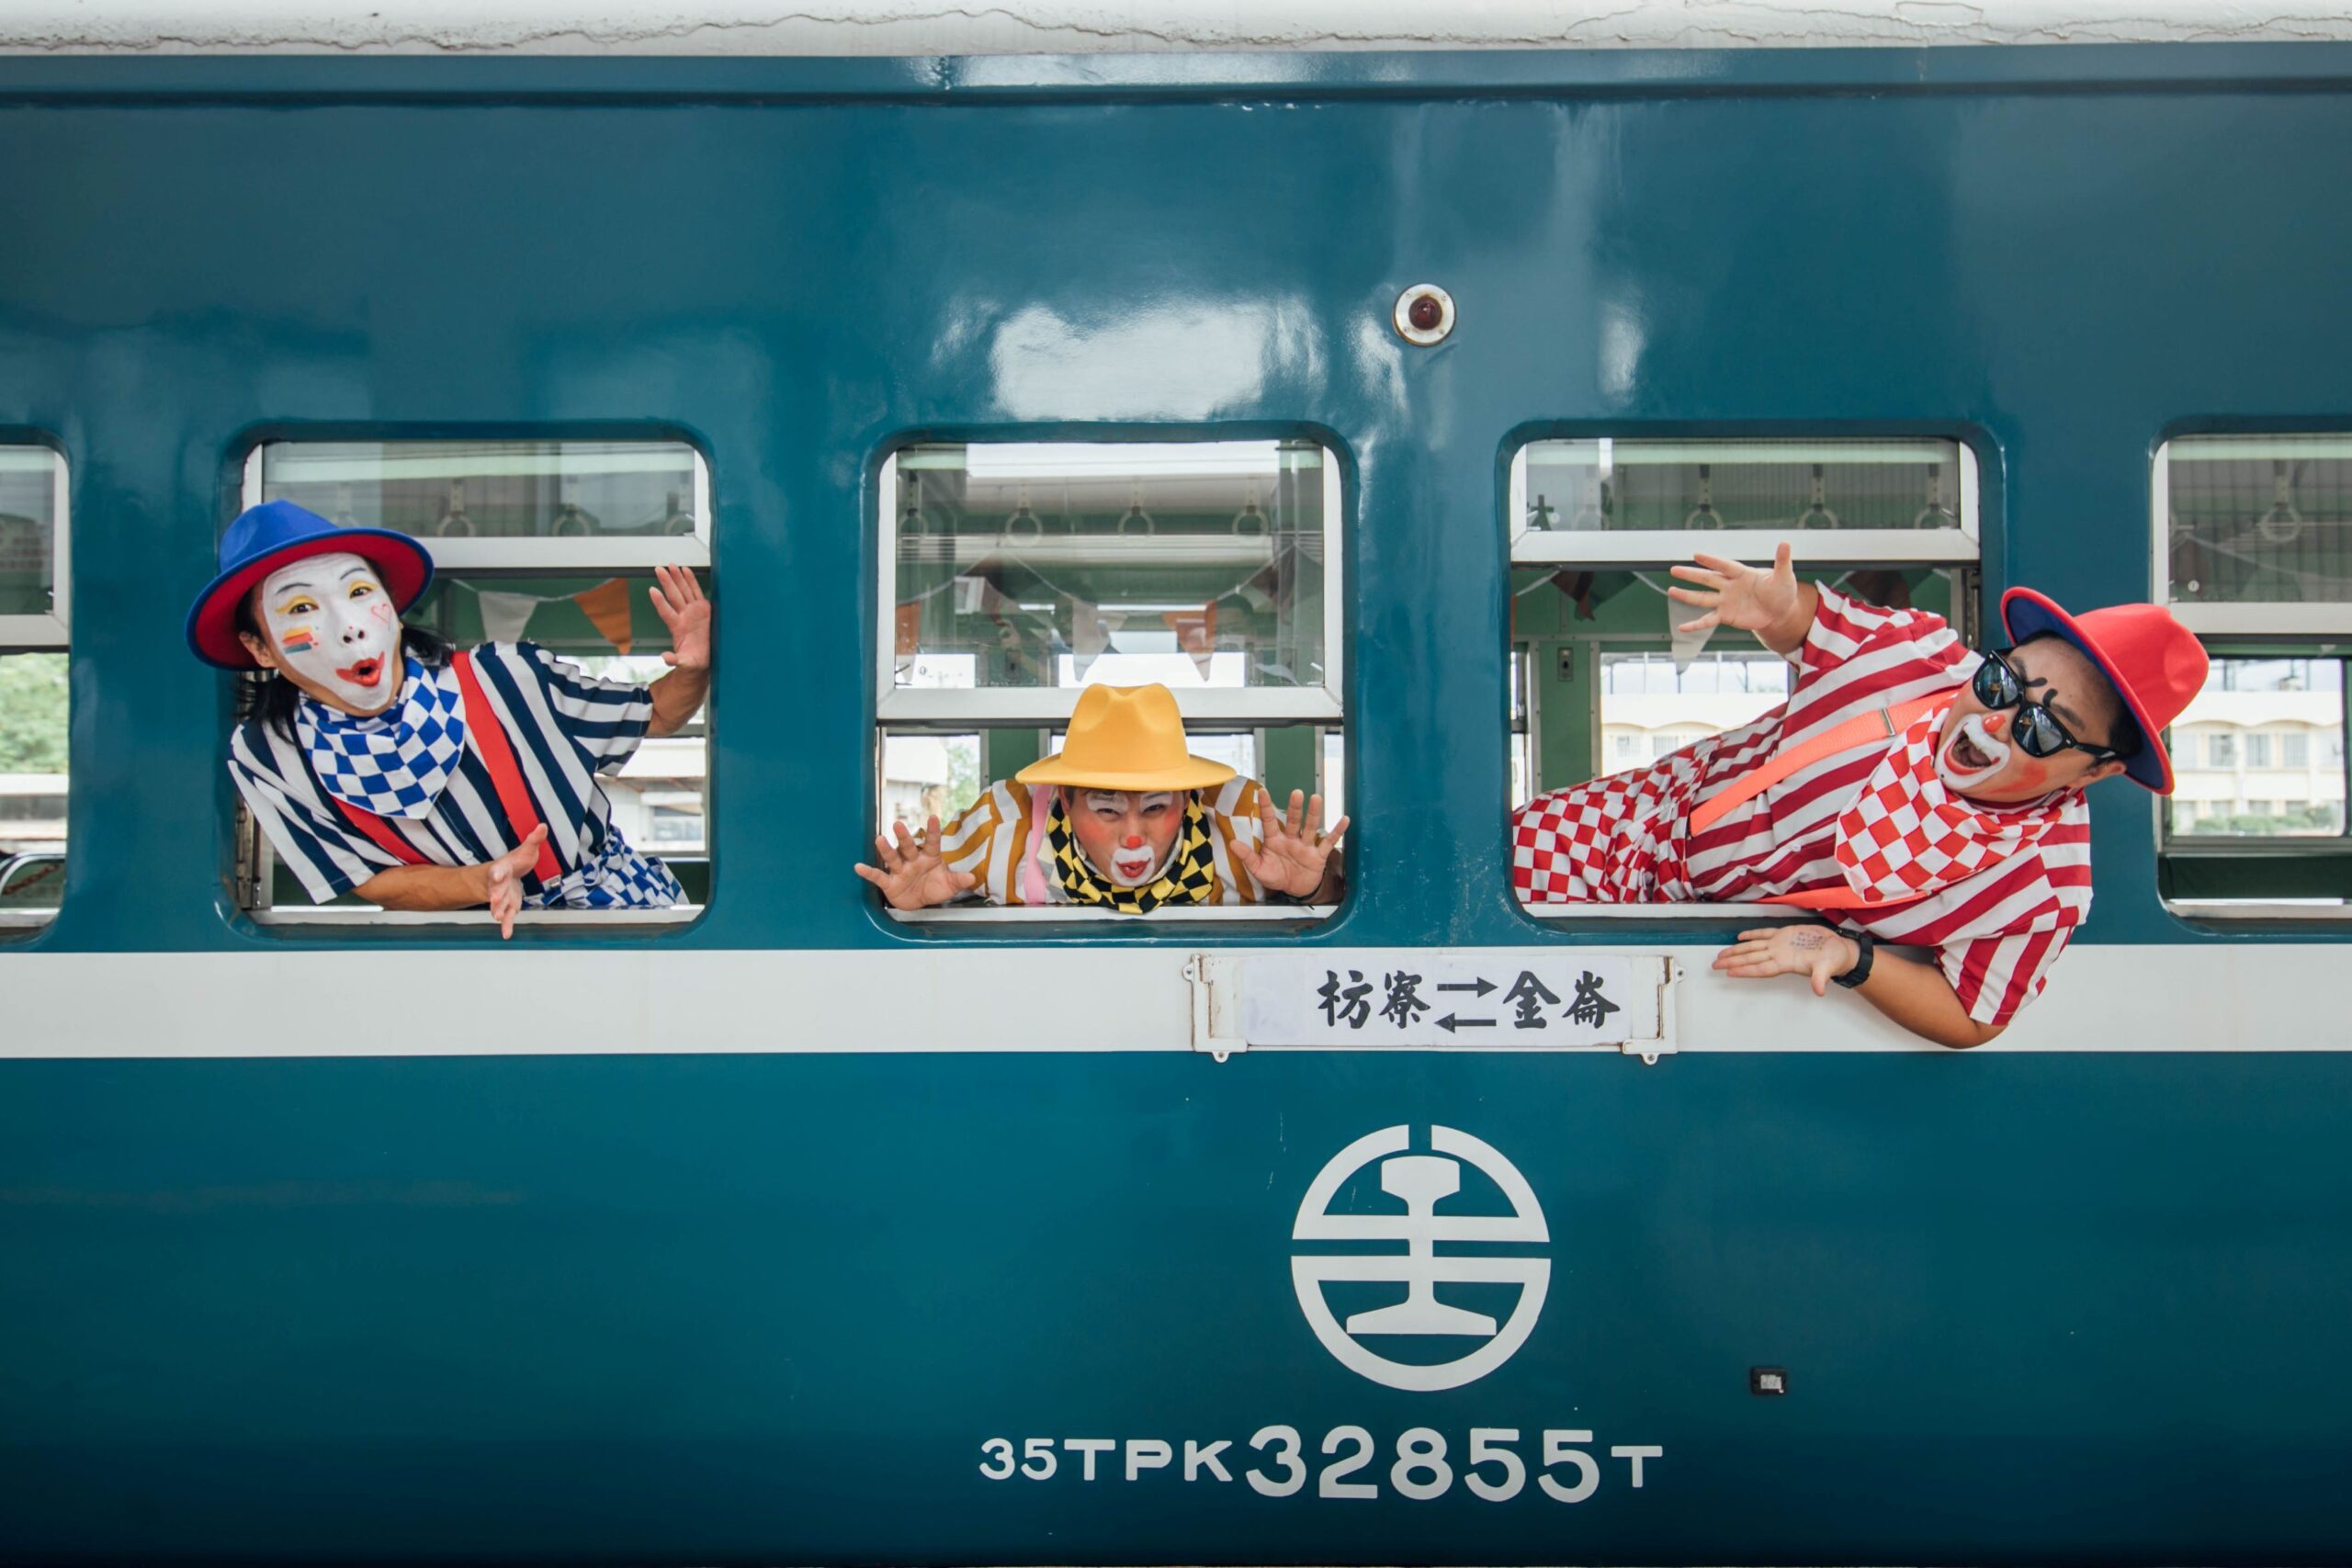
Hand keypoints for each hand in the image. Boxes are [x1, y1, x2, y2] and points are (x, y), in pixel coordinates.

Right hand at [480, 824, 547, 939]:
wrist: (507, 874)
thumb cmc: (516, 861)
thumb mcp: (526, 849)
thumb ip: (534, 839)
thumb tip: (543, 825)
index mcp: (502, 869)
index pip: (498, 870)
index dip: (497, 872)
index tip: (497, 874)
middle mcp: (499, 885)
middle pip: (496, 890)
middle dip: (495, 895)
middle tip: (493, 900)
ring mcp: (502, 897)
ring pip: (499, 905)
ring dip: (498, 910)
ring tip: (498, 917)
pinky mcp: (508, 907)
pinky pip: (507, 917)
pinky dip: (506, 926)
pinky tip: (506, 935)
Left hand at [650, 565, 710, 671]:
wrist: (703, 661)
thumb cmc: (694, 662)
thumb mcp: (685, 663)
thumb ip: (675, 660)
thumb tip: (665, 658)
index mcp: (678, 628)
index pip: (666, 612)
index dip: (660, 602)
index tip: (652, 591)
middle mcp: (684, 616)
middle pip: (674, 596)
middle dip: (667, 582)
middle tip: (659, 570)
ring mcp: (693, 612)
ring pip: (684, 591)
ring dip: (677, 578)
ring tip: (671, 566)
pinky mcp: (703, 609)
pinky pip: (696, 592)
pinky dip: (691, 581)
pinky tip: (686, 570)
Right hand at [854, 814, 977, 910]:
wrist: (919, 902)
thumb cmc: (934, 887)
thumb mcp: (949, 885)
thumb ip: (958, 880)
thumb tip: (972, 879)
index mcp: (929, 857)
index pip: (932, 842)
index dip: (933, 831)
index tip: (934, 817)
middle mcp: (913, 860)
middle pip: (908, 846)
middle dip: (904, 836)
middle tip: (899, 823)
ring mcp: (900, 871)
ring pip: (892, 858)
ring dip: (886, 849)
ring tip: (879, 839)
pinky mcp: (890, 883)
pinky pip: (878, 876)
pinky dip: (869, 872)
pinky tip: (859, 867)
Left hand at [1237, 790, 1348, 900]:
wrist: (1294, 891)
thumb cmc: (1276, 876)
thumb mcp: (1259, 869)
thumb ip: (1247, 856)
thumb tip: (1232, 844)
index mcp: (1275, 841)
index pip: (1269, 821)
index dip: (1265, 807)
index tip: (1261, 791)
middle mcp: (1291, 839)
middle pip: (1293, 820)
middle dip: (1295, 807)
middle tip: (1296, 793)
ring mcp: (1305, 846)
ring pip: (1311, 827)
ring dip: (1314, 814)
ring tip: (1316, 798)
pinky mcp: (1318, 855)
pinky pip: (1328, 842)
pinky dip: (1337, 832)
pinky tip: (1344, 820)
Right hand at [1667, 542, 1801, 636]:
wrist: (1780, 612)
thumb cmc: (1782, 591)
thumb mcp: (1785, 576)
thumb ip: (1782, 561)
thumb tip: (1785, 543)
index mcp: (1742, 573)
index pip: (1725, 566)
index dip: (1712, 561)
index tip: (1697, 555)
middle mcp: (1730, 586)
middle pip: (1707, 579)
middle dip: (1691, 574)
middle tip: (1674, 569)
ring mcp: (1725, 601)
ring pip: (1702, 598)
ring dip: (1687, 596)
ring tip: (1671, 591)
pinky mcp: (1725, 616)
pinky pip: (1708, 620)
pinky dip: (1695, 625)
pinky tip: (1682, 628)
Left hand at [1712, 924, 1857, 996]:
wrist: (1840, 949)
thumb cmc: (1834, 959)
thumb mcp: (1827, 969)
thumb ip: (1821, 979)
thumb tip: (1819, 991)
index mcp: (1786, 963)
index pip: (1760, 968)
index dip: (1745, 970)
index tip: (1729, 972)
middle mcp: (1779, 955)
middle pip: (1751, 958)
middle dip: (1732, 961)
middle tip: (1715, 965)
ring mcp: (1780, 945)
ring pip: (1753, 947)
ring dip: (1737, 950)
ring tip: (1721, 954)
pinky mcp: (1785, 934)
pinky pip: (1764, 934)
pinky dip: (1751, 935)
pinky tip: (1740, 937)